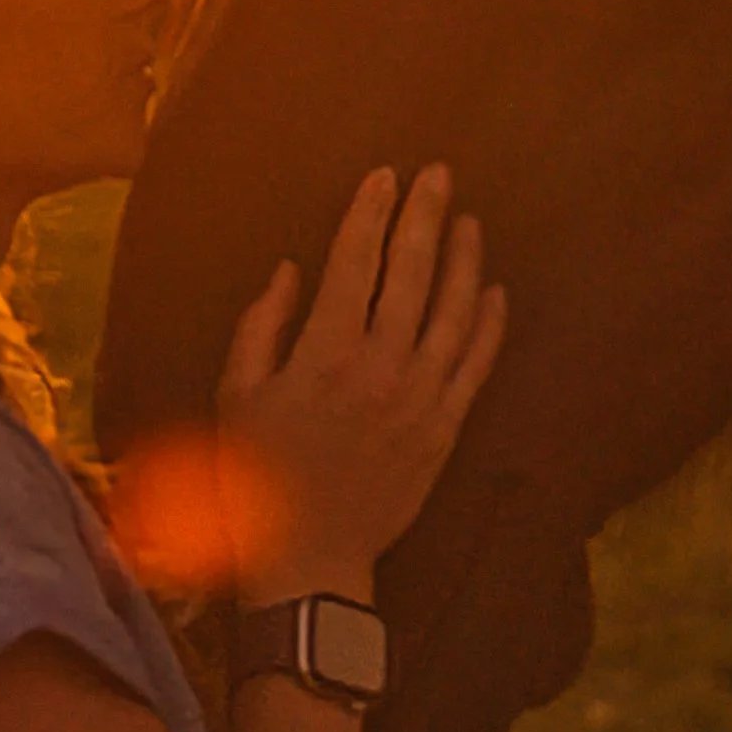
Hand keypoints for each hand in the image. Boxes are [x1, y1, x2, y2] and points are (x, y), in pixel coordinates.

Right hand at [215, 165, 506, 601]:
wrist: (307, 556)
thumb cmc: (256, 475)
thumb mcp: (236, 394)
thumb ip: (262, 325)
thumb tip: (290, 269)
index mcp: (324, 352)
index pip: (355, 262)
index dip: (370, 213)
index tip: (384, 176)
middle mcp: (380, 367)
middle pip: (411, 273)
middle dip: (424, 216)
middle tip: (438, 174)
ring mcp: (421, 398)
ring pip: (453, 311)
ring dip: (464, 259)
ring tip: (467, 220)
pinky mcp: (445, 428)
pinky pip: (476, 365)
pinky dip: (490, 324)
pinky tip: (495, 291)